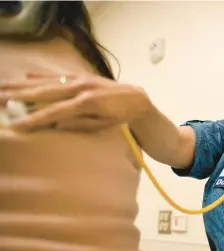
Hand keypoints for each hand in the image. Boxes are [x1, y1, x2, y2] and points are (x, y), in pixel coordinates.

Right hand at [0, 73, 150, 131]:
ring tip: (3, 86)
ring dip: (23, 85)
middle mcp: (81, 87)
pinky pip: (58, 76)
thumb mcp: (103, 125)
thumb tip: (56, 125)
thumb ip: (81, 124)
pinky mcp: (81, 76)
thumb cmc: (120, 116)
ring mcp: (80, 79)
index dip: (34, 119)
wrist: (135, 98)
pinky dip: (42, 76)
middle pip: (44, 92)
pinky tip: (27, 76)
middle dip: (19, 96)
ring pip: (47, 82)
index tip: (15, 126)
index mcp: (87, 102)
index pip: (55, 112)